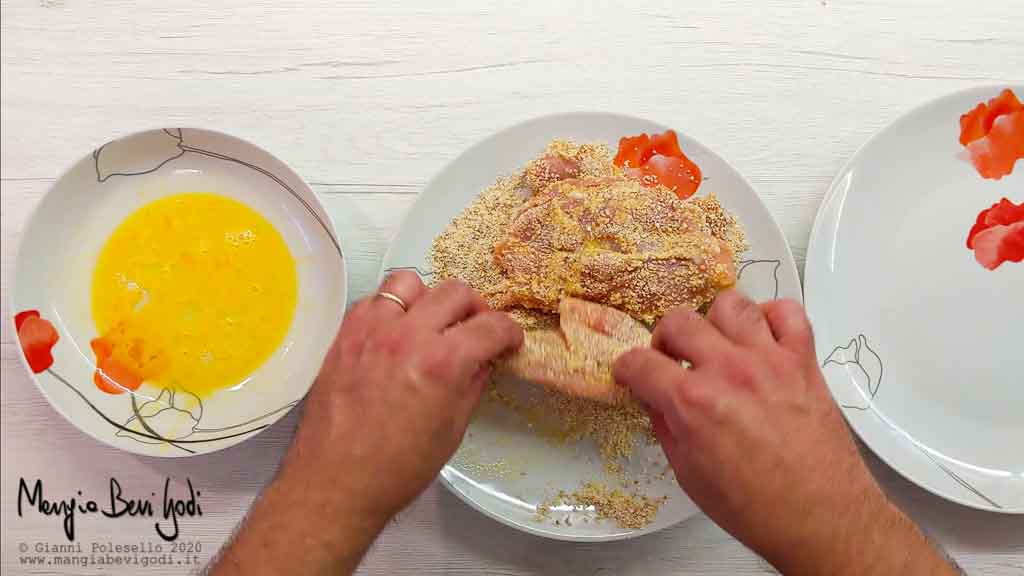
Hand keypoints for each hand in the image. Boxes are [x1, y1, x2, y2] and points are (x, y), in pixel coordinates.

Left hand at [210, 272, 522, 575]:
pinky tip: (395, 332)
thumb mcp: (452, 429)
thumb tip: (483, 359)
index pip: (491, 326)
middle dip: (475, 309)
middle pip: (456, 292)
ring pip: (410, 282)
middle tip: (474, 330)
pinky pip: (374, 299)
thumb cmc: (396, 467)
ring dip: (428, 298)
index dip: (509, 332)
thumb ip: (472, 384)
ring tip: (429, 323)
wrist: (336, 482)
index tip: (508, 340)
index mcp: (442, 364)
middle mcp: (408, 336)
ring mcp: (372, 330)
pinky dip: (391, 308)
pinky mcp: (345, 334)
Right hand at [614, 290, 957, 575]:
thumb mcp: (689, 474)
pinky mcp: (804, 361)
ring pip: (730, 304)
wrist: (821, 518)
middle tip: (671, 359)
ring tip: (718, 345)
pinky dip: (771, 317)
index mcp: (692, 404)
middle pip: (679, 322)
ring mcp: (769, 361)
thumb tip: (657, 401)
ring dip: (715, 322)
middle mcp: (728, 371)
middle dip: (665, 339)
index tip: (631, 372)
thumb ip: (668, 427)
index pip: (640, 363)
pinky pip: (788, 312)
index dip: (627, 367)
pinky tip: (762, 339)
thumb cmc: (756, 507)